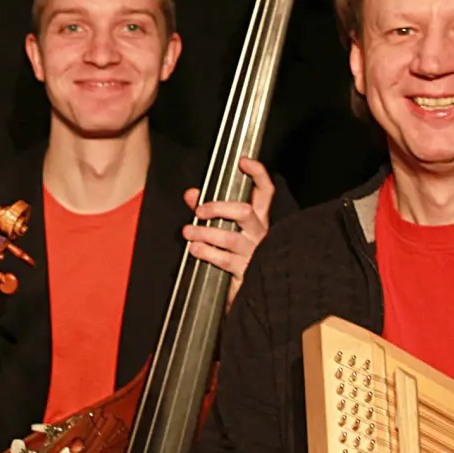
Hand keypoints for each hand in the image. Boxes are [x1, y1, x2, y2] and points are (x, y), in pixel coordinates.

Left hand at [182, 156, 275, 307]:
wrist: (256, 290)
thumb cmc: (237, 252)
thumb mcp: (225, 227)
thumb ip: (207, 208)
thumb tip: (190, 194)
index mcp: (258, 219)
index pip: (265, 191)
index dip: (257, 174)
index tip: (243, 161)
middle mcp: (260, 233)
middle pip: (244, 211)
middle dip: (217, 207)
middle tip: (199, 211)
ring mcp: (254, 252)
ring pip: (230, 237)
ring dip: (204, 232)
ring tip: (188, 232)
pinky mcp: (246, 271)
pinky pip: (224, 259)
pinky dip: (206, 252)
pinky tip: (195, 249)